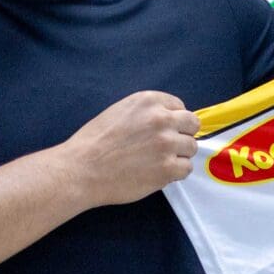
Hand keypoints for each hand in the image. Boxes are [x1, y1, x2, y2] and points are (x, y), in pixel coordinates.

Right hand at [57, 91, 198, 207]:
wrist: (81, 169)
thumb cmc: (94, 142)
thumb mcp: (120, 111)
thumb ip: (147, 113)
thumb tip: (170, 121)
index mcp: (149, 101)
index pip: (180, 107)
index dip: (173, 121)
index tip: (161, 131)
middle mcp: (162, 119)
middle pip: (192, 125)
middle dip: (182, 135)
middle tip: (165, 147)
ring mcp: (167, 144)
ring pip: (191, 148)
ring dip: (178, 156)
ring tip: (157, 162)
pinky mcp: (168, 168)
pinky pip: (186, 169)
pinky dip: (175, 173)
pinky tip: (157, 173)